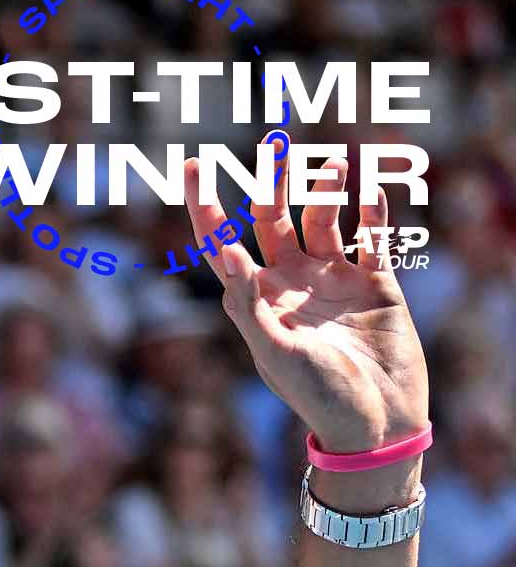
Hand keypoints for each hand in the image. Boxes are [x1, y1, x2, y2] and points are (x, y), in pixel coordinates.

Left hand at [182, 151, 428, 453]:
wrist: (375, 423)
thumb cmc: (317, 396)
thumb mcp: (275, 352)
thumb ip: (249, 304)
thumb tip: (225, 253)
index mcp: (257, 297)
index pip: (222, 241)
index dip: (205, 206)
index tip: (190, 166)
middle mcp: (292, 281)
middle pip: (274, 218)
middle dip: (272, 181)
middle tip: (274, 143)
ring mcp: (334, 279)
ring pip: (324, 219)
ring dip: (326, 190)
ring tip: (333, 165)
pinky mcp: (376, 284)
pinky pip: (372, 238)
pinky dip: (372, 214)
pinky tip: (369, 191)